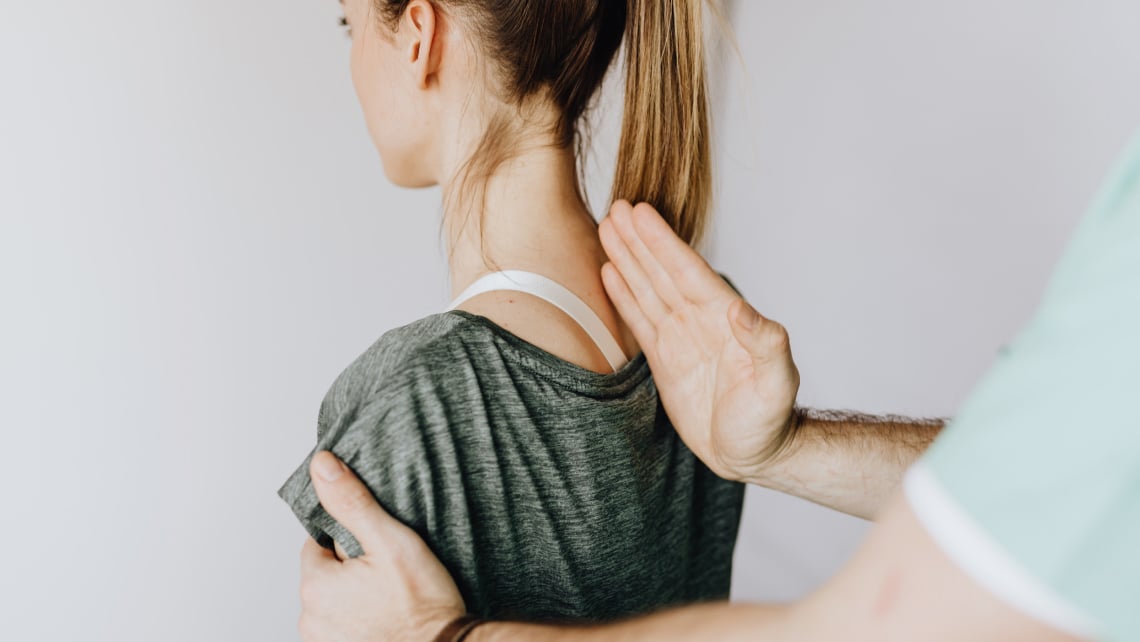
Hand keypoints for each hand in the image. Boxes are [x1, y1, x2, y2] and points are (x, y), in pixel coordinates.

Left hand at [298, 451, 465, 641]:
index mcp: (315, 586)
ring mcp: (325, 641)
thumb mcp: (390, 540)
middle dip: (352, 567)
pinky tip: (389, 615)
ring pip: (336, 599)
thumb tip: (323, 466)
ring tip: (392, 595)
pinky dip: (363, 617)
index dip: (350, 539)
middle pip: (327, 572)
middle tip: (390, 571)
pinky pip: (346, 624)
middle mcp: (311, 619)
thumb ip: (352, 502)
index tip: (378, 548)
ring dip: (357, 594)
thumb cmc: (422, 605)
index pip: (318, 542)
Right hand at [599, 201, 800, 482]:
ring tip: (606, 228)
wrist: (754, 454)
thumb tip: (740, 308)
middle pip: (662, 272)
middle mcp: (700, 320)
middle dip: (639, 240)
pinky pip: (641, 319)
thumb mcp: (775, 384)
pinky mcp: (666, 358)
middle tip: (615, 207)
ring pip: (648, 289)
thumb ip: (765, 343)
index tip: (641, 213)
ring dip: (628, 259)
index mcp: (724, 318)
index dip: (663, 242)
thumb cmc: (770, 422)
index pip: (687, 272)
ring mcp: (681, 337)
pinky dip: (624, 295)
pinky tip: (609, 272)